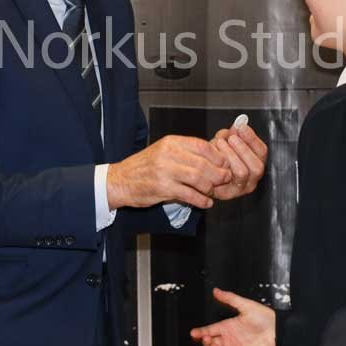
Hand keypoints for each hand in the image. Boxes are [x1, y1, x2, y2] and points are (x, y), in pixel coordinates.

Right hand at [107, 135, 230, 209]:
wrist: (120, 180)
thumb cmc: (144, 166)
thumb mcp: (164, 151)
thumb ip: (186, 152)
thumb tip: (214, 156)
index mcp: (171, 142)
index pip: (202, 146)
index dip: (218, 156)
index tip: (225, 163)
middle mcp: (168, 154)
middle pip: (203, 163)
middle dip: (218, 173)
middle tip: (225, 179)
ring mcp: (165, 171)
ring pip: (198, 178)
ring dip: (211, 187)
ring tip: (214, 191)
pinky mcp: (162, 188)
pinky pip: (189, 195)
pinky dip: (201, 200)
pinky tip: (206, 203)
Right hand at [190, 287, 276, 345]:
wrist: (277, 330)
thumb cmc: (265, 317)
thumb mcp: (245, 304)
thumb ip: (229, 298)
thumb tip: (217, 291)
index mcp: (228, 325)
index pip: (210, 330)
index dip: (200, 332)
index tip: (194, 333)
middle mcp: (230, 338)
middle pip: (211, 343)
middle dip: (206, 342)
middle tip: (207, 339)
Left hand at [209, 126, 267, 200]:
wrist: (200, 172)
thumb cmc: (215, 156)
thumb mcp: (225, 141)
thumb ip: (233, 133)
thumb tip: (240, 121)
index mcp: (254, 163)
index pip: (261, 152)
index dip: (252, 138)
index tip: (242, 127)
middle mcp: (251, 179)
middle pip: (257, 166)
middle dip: (244, 149)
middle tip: (232, 138)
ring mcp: (239, 188)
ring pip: (242, 173)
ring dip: (232, 155)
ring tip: (221, 144)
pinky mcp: (225, 194)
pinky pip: (226, 180)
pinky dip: (220, 166)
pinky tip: (214, 156)